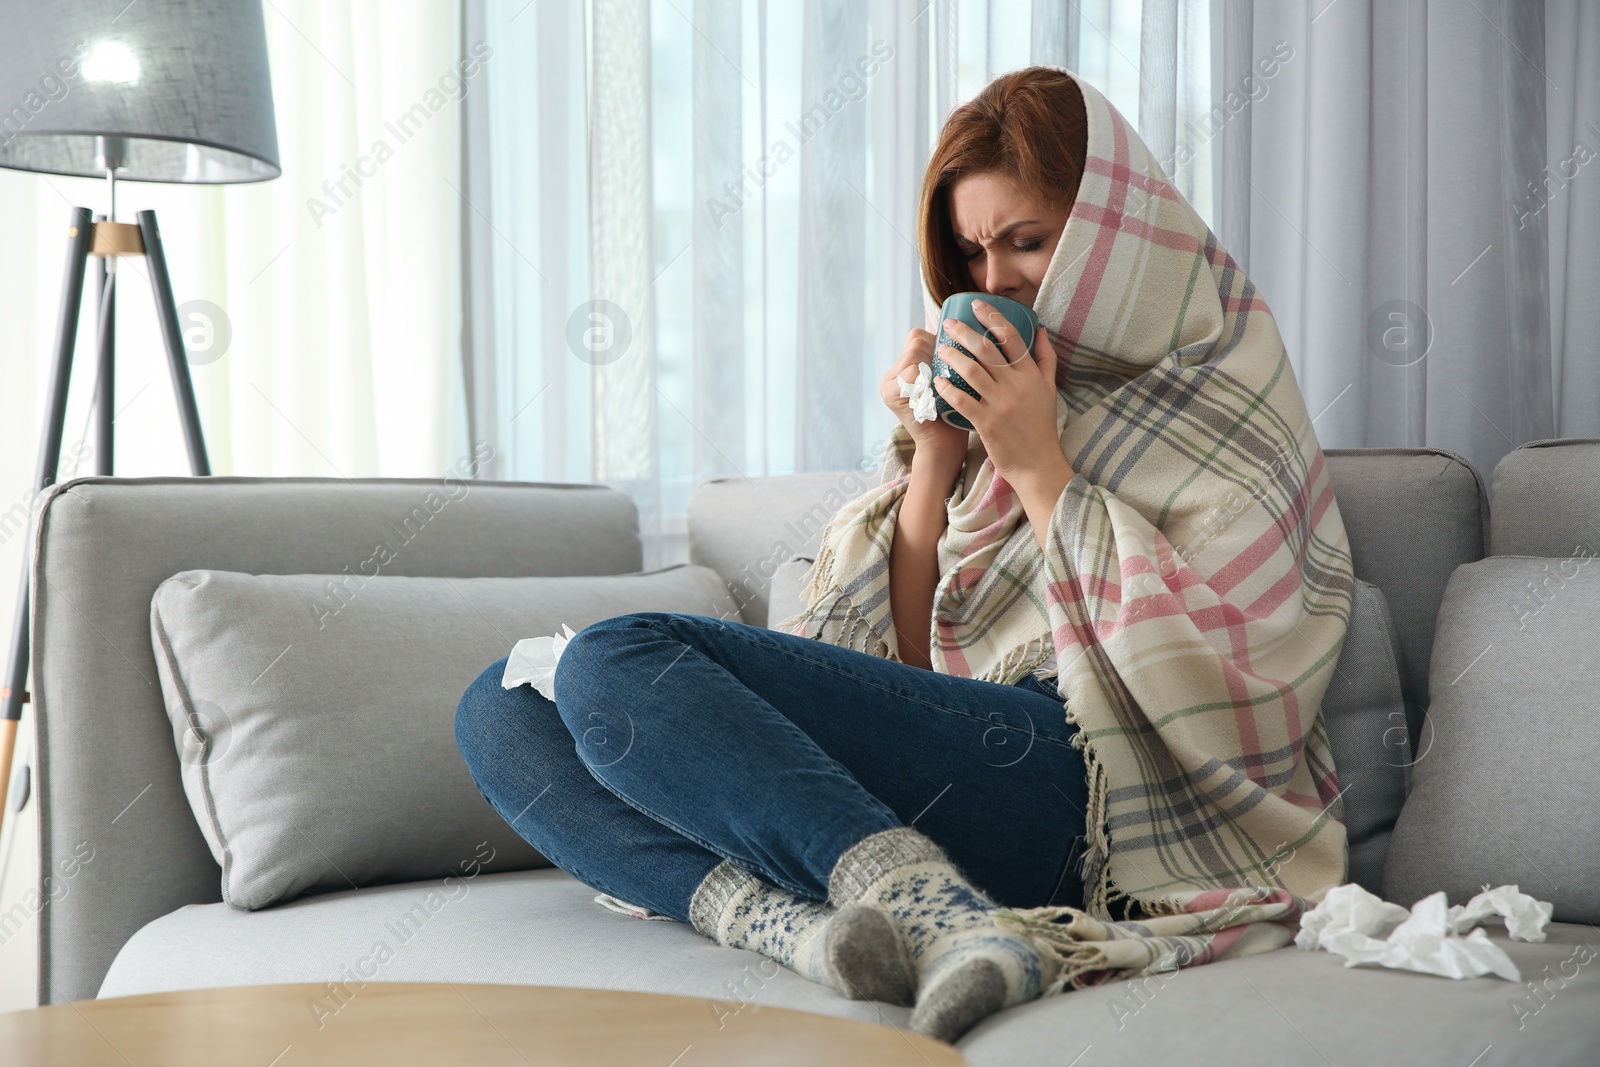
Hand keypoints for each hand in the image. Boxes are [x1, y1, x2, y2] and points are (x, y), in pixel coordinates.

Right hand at [881, 327, 967, 469]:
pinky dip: (929, 377)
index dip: (939, 342)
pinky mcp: (891, 395)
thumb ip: (946, 359)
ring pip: (914, 354)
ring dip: (935, 364)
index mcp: (905, 367)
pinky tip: (940, 389)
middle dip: (938, 352)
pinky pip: (911, 371)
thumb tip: (964, 332)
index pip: (918, 337)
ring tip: (948, 380)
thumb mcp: (950, 379)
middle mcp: (892, 374)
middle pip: (916, 341)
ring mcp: (888, 384)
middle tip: (952, 373)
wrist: (945, 446)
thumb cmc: (955, 412)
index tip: (955, 360)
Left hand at [931, 301, 1070, 491]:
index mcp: (1031, 375)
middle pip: (986, 350)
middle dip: (964, 332)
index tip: (976, 305)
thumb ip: (1045, 359)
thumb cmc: (1041, 426)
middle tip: (947, 323)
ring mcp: (1001, 404)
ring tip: (939, 349)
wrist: (1038, 464)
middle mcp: (1016, 386)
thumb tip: (1040, 330)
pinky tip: (937, 380)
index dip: (992, 318)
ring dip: (952, 357)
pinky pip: (962, 401)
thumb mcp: (1049, 389)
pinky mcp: (987, 423)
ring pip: (972, 372)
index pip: (1011, 338)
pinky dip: (948, 389)